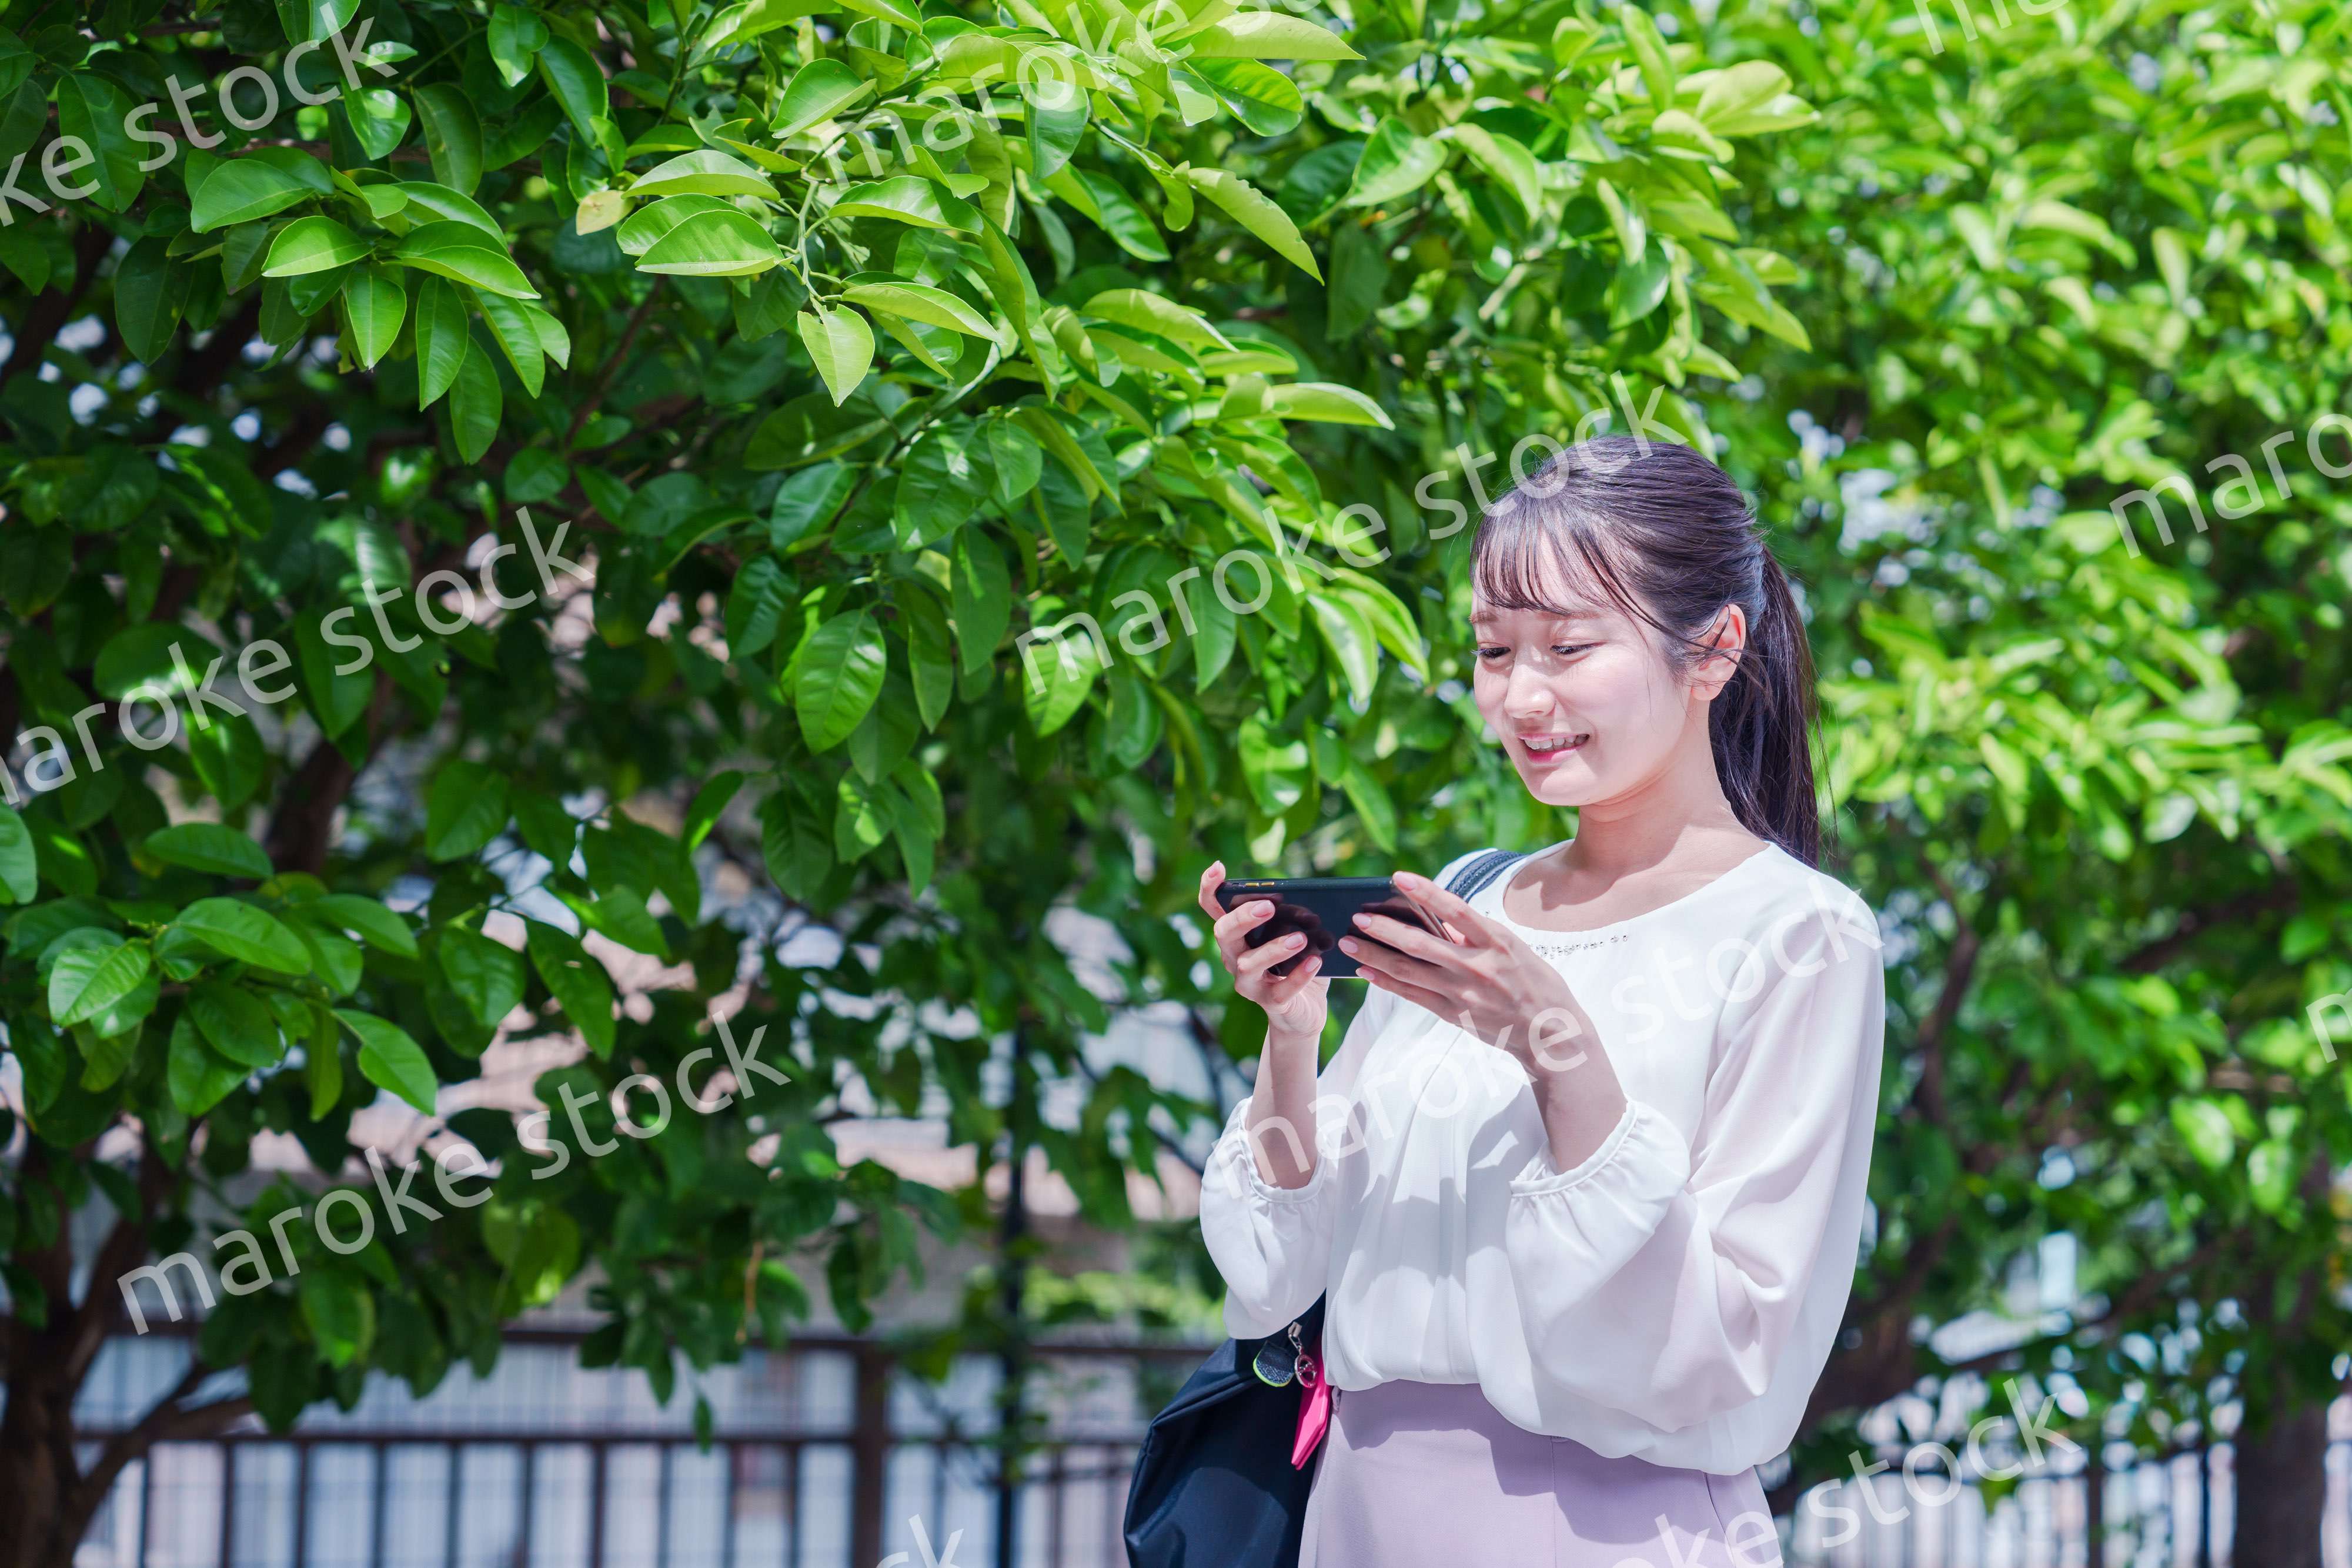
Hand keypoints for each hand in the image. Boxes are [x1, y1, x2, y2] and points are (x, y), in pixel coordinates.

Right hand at [1199, 862, 1329, 1041]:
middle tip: (1268, 906)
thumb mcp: (1297, 934)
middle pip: (1223, 933)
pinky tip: (1315, 962)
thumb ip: (1297, 917)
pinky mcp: (1271, 1003)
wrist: (1304, 1012)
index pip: (1214, 909)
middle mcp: (1235, 957)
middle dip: (1242, 918)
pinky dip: (1299, 976)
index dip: (1210, 888)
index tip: (1219, 867)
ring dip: (1273, 949)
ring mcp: (1249, 983)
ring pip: (1248, 964)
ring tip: (1300, 939)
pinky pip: (1281, 991)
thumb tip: (1314, 896)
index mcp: (1238, 936)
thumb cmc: (1298, 965)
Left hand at [1341, 871, 1591, 1071]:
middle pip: (1421, 944)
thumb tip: (1439, 920)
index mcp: (1497, 941)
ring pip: (1409, 971)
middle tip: (1357, 916)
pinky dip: (1386, 982)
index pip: (1455, 909)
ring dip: (1374, 956)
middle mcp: (1478, 967)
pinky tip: (1366, 972)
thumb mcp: (1514, 949)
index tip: (1397, 876)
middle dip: (1384, 930)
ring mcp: (1463, 993)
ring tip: (1349, 944)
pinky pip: (1412, 995)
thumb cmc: (1534, 982)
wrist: (1551, 1033)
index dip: (1425, 891)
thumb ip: (1475, 934)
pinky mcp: (1454, 1014)